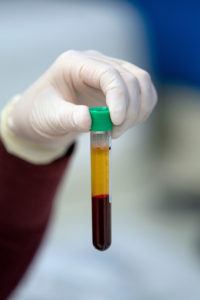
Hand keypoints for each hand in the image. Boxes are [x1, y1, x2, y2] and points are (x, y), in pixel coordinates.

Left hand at [1, 50, 156, 162]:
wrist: (43, 118)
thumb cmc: (41, 114)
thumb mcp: (48, 118)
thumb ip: (67, 118)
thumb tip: (89, 119)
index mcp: (75, 63)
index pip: (109, 73)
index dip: (119, 97)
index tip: (117, 122)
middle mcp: (95, 63)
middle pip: (131, 78)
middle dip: (130, 109)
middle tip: (115, 132)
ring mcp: (109, 72)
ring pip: (141, 83)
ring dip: (139, 110)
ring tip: (118, 130)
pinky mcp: (117, 86)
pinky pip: (142, 92)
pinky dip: (141, 109)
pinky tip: (127, 123)